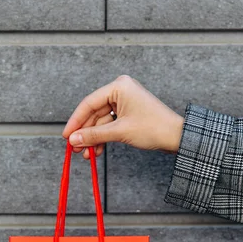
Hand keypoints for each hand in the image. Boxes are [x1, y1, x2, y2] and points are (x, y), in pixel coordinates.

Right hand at [62, 75, 183, 158]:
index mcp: (118, 87)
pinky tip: (96, 150)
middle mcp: (120, 90)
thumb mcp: (120, 132)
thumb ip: (94, 135)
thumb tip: (73, 140)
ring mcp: (124, 102)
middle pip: (94, 113)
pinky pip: (110, 125)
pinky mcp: (128, 113)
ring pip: (101, 121)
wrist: (177, 136)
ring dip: (93, 138)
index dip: (75, 121)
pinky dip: (103, 138)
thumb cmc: (153, 128)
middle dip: (84, 133)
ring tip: (85, 155)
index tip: (66, 136)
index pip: (89, 103)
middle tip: (74, 149)